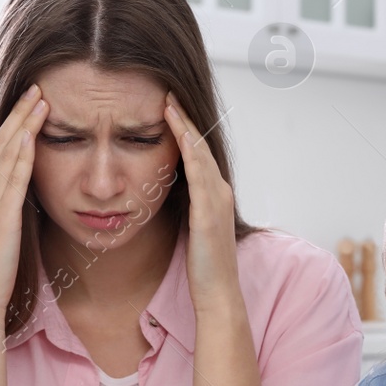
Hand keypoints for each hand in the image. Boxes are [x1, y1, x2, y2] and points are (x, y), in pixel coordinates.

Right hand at [0, 85, 46, 317]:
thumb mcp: (6, 233)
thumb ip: (12, 212)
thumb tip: (25, 200)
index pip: (2, 151)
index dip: (16, 125)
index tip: (33, 103)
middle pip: (3, 142)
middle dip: (21, 113)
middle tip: (38, 87)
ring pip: (7, 153)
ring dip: (24, 124)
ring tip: (40, 99)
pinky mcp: (0, 215)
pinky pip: (12, 178)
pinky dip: (21, 154)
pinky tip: (32, 135)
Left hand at [165, 91, 240, 313]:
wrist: (218, 295)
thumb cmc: (203, 269)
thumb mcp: (193, 232)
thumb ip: (186, 211)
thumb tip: (166, 198)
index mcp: (213, 196)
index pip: (196, 154)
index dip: (183, 129)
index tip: (166, 106)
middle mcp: (219, 191)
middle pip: (199, 146)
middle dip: (184, 118)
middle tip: (167, 91)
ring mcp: (216, 199)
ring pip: (199, 153)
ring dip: (184, 125)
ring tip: (168, 101)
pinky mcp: (208, 210)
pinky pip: (198, 172)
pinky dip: (188, 148)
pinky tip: (178, 132)